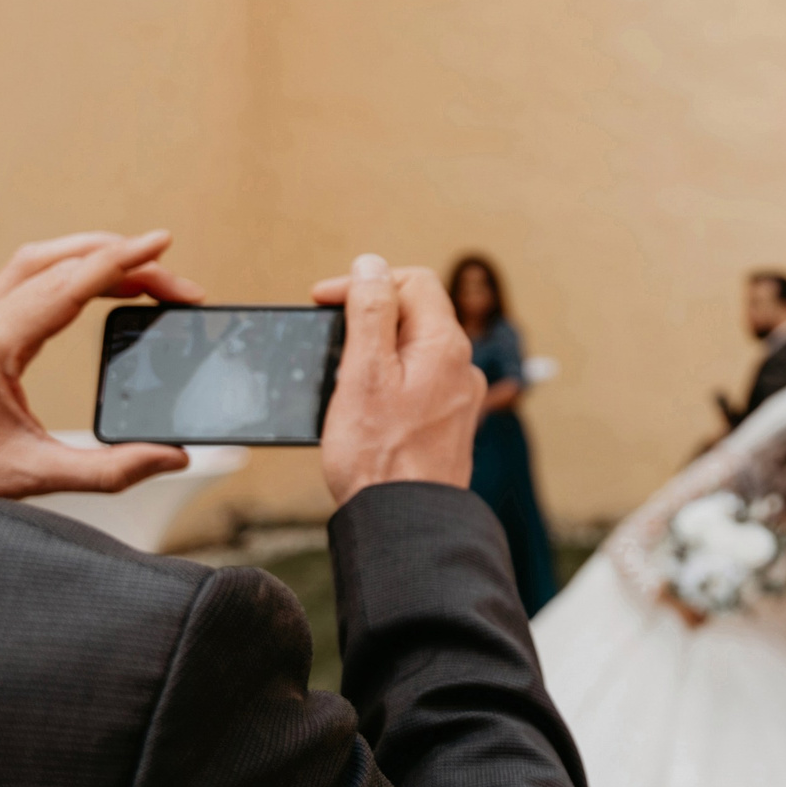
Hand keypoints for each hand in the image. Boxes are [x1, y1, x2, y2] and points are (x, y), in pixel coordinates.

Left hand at [0, 231, 199, 497]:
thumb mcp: (38, 475)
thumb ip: (112, 470)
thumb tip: (172, 456)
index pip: (70, 283)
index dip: (122, 260)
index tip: (162, 241)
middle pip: (62, 264)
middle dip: (125, 262)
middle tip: (176, 284)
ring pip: (40, 261)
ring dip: (93, 256)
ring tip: (144, 275)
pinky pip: (25, 279)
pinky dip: (68, 271)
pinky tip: (95, 289)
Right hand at [310, 255, 484, 504]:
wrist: (405, 521)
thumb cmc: (379, 455)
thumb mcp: (363, 373)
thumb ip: (370, 313)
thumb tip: (371, 265)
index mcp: (445, 346)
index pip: (413, 282)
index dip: (366, 282)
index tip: (324, 300)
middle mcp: (461, 367)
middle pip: (416, 313)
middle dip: (369, 314)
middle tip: (328, 334)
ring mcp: (458, 397)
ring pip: (415, 349)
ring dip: (376, 348)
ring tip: (339, 372)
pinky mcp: (447, 423)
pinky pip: (418, 382)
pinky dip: (388, 378)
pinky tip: (361, 402)